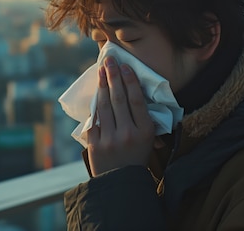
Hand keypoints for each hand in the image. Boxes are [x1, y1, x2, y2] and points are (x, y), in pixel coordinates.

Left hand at [87, 56, 154, 175]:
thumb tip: (134, 90)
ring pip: (105, 105)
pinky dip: (95, 103)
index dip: (130, 81)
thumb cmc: (136, 157)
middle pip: (119, 98)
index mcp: (145, 131)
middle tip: (110, 61)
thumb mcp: (148, 140)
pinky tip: (96, 91)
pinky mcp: (95, 144)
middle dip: (114, 77)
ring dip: (103, 85)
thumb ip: (142, 119)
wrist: (120, 183)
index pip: (137, 100)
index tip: (126, 66)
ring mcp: (110, 139)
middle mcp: (128, 134)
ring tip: (102, 70)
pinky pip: (95, 118)